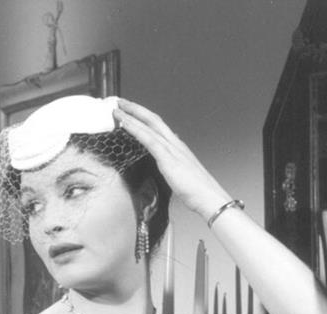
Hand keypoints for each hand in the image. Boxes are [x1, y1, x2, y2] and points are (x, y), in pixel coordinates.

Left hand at [113, 98, 231, 220]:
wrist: (209, 198)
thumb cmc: (197, 191)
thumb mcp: (181, 175)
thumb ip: (173, 165)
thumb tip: (166, 160)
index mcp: (178, 147)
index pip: (158, 126)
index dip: (144, 117)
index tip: (131, 111)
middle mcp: (175, 143)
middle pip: (153, 119)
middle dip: (135, 108)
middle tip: (120, 102)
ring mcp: (172, 148)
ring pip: (149, 125)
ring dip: (131, 115)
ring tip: (117, 108)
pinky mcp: (168, 158)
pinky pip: (148, 139)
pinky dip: (135, 129)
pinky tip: (124, 123)